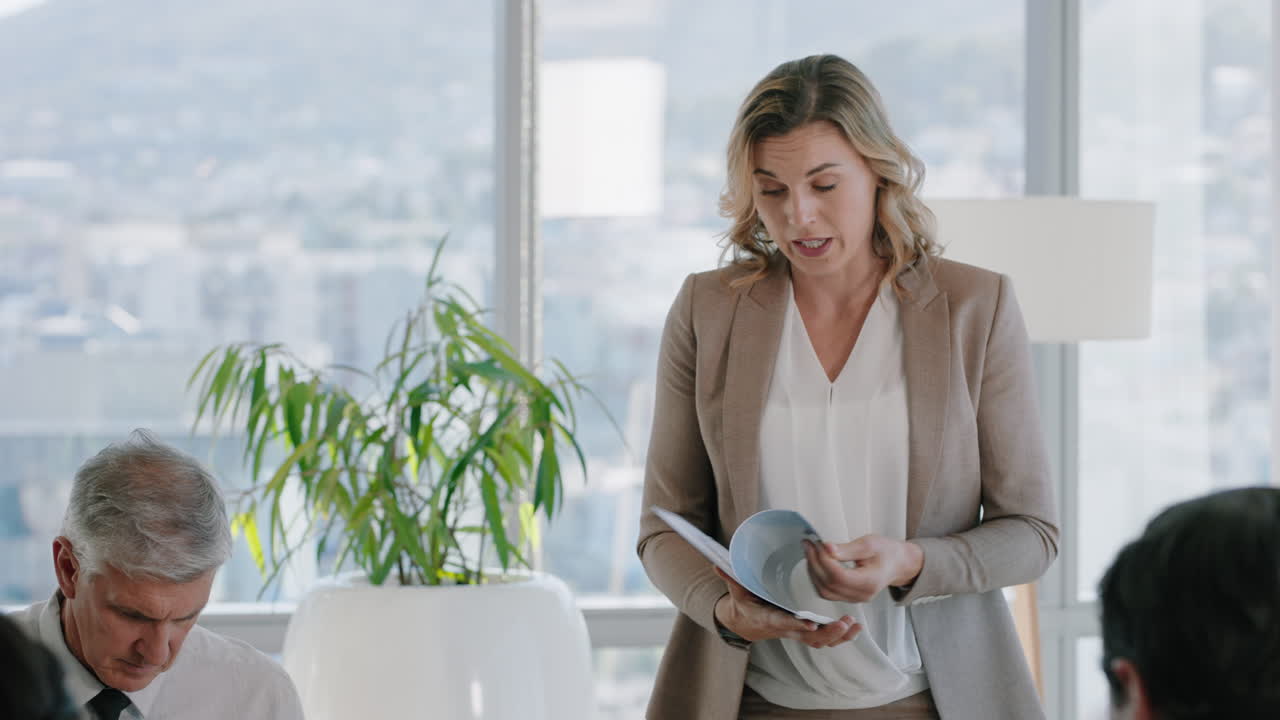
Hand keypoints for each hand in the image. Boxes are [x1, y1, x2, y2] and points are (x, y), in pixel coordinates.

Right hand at [713, 567, 860, 648]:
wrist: (745, 624)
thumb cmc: (743, 605)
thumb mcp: (736, 592)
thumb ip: (731, 578)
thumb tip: (718, 565)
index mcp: (770, 619)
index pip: (784, 623)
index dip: (796, 624)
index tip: (810, 622)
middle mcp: (786, 629)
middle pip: (809, 637)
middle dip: (827, 633)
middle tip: (843, 623)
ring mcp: (797, 633)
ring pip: (820, 641)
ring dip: (838, 636)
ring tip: (854, 625)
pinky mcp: (806, 632)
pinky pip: (825, 639)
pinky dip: (842, 636)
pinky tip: (856, 628)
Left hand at [804, 535, 923, 602]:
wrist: (898, 563)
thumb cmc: (887, 552)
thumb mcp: (869, 544)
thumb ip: (847, 549)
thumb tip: (827, 548)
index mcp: (869, 582)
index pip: (838, 576)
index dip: (823, 560)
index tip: (816, 544)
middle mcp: (861, 594)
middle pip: (829, 585)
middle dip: (814, 563)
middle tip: (808, 544)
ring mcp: (855, 598)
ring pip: (825, 591)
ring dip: (813, 571)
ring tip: (810, 551)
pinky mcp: (848, 596)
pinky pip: (827, 592)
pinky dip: (817, 578)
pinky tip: (815, 562)